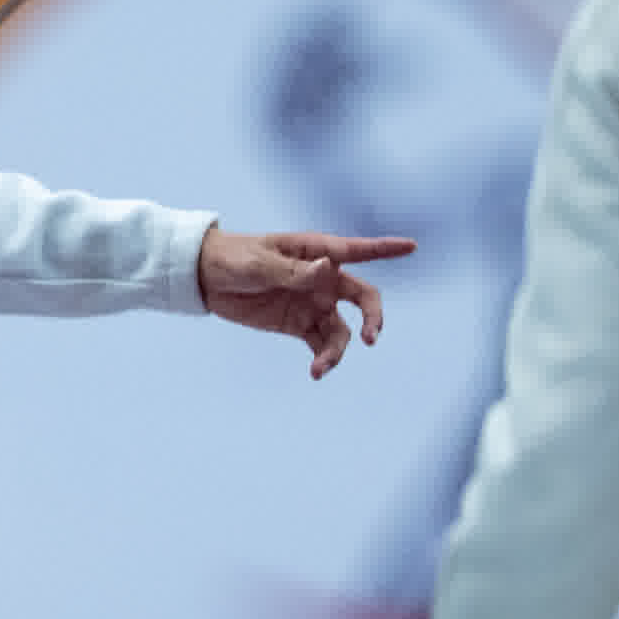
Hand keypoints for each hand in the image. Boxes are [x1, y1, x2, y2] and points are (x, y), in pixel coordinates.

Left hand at [197, 229, 416, 378]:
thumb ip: (295, 270)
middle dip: (373, 317)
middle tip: (372, 337)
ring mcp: (313, 303)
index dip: (386, 249)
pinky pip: (321, 344)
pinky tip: (316, 371)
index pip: (358, 250)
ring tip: (321, 367)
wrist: (206, 278)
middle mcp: (323, 278)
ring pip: (343, 330)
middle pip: (363, 297)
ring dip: (339, 351)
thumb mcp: (262, 264)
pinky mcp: (299, 325)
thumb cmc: (236, 259)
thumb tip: (328, 267)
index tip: (412, 246)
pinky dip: (324, 359)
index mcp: (316, 252)